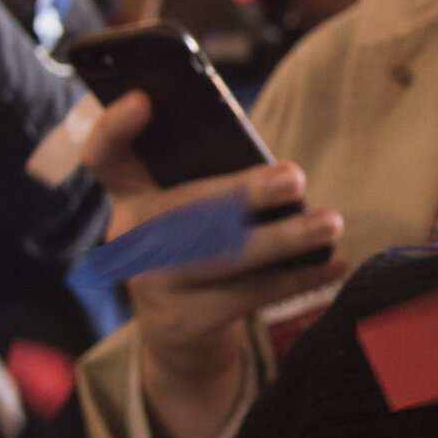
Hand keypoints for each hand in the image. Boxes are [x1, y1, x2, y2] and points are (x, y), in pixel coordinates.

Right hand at [81, 92, 346, 437]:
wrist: (183, 337)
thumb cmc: (201, 250)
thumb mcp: (195, 212)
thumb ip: (214, 182)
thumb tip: (281, 172)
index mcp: (130, 196)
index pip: (104, 157)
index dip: (114, 128)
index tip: (143, 100)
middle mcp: (130, 238)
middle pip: (185, 208)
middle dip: (243, 192)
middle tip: (294, 177)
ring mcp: (149, 284)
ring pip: (222, 255)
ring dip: (284, 238)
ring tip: (331, 224)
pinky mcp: (181, 322)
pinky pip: (246, 295)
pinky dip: (296, 278)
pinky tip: (332, 264)